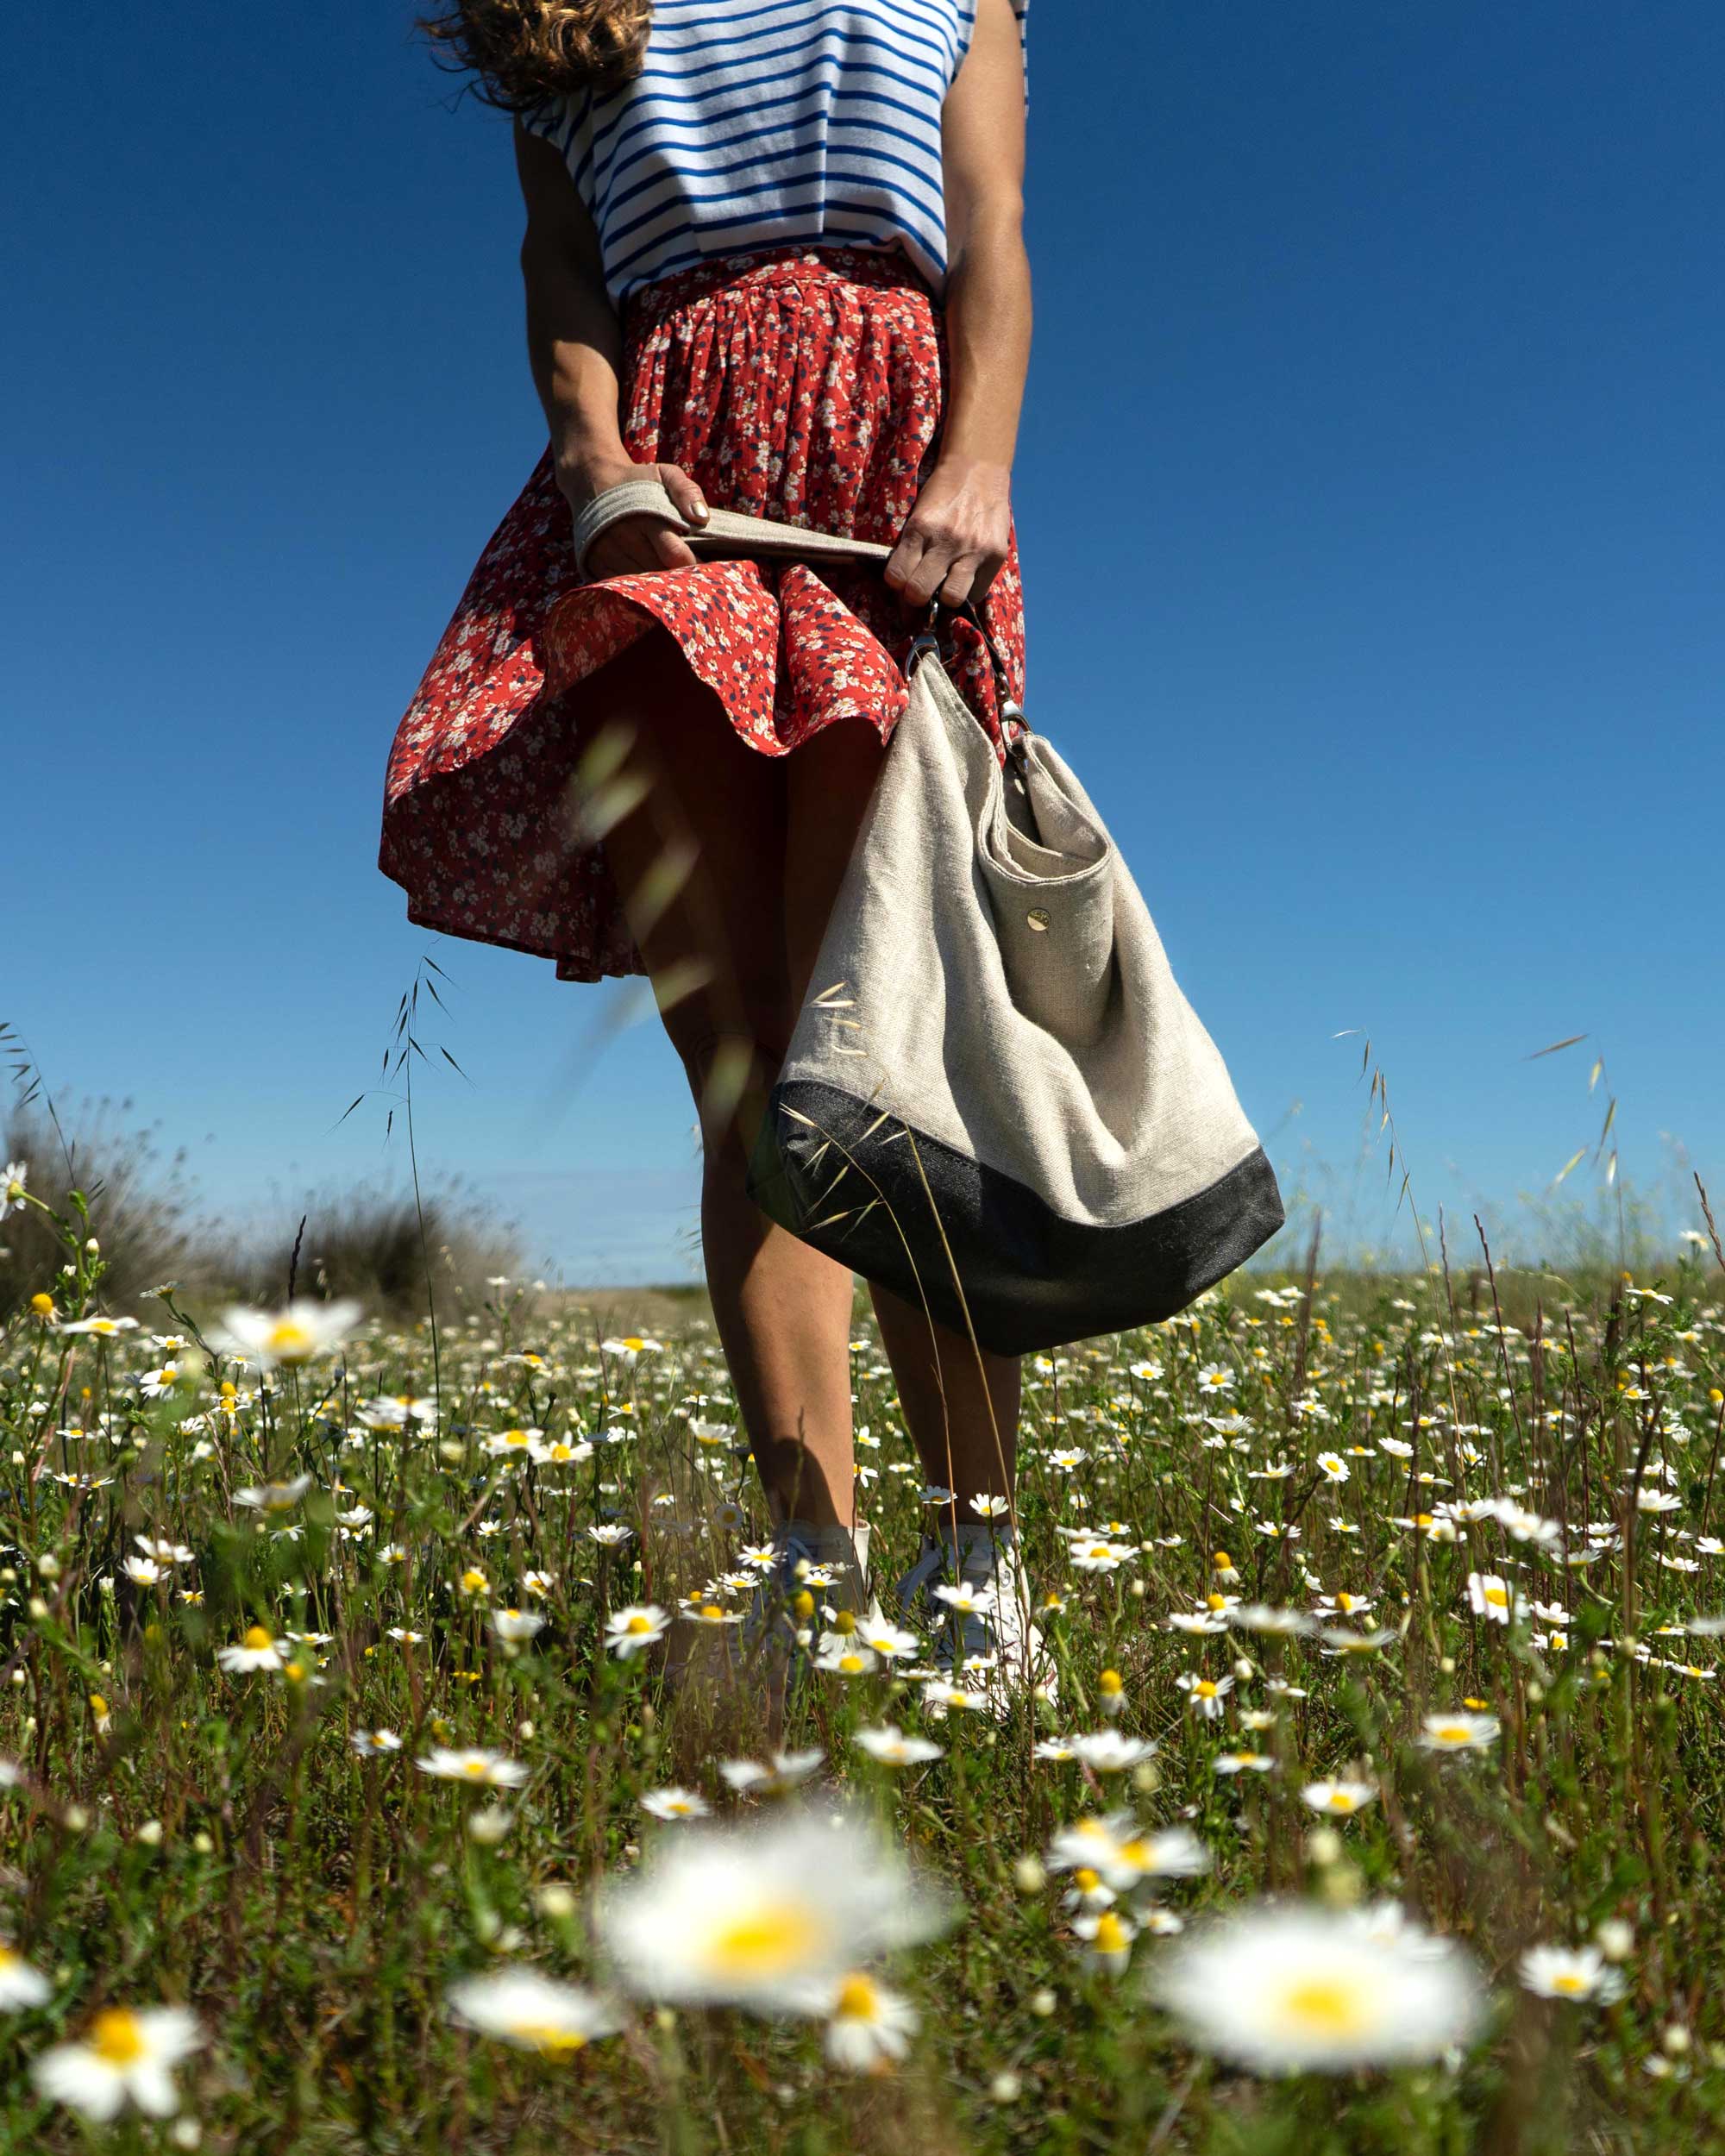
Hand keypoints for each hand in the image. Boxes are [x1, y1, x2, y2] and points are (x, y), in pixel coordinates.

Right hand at [557, 454, 710, 577]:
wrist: (593, 481)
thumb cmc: (638, 482)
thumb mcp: (665, 475)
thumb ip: (687, 491)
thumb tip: (703, 518)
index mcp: (647, 517)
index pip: (676, 554)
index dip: (694, 565)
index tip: (706, 569)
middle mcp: (625, 537)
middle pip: (660, 573)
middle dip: (679, 578)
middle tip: (692, 580)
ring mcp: (607, 552)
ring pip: (640, 584)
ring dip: (658, 586)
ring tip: (671, 581)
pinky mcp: (594, 563)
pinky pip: (620, 587)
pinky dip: (636, 589)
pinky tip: (647, 583)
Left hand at [883, 455, 1011, 610]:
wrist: (979, 469)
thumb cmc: (943, 494)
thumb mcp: (919, 514)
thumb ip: (911, 546)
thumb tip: (903, 587)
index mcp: (920, 527)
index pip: (897, 576)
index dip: (897, 584)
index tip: (902, 580)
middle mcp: (946, 540)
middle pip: (920, 592)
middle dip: (916, 595)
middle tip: (921, 588)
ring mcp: (973, 549)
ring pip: (951, 598)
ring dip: (945, 598)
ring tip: (945, 585)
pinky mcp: (996, 555)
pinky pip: (977, 592)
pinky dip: (969, 589)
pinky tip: (966, 576)